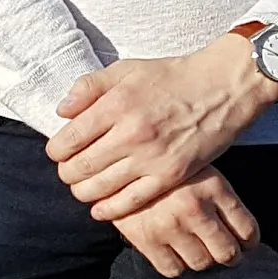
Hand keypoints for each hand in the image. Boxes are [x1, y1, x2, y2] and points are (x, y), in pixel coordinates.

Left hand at [46, 33, 277, 220]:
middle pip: (79, 168)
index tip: (59, 151)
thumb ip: (89, 87)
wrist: (221, 88)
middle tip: (68, 172)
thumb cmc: (171, 76)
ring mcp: (151, 157)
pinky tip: (100, 208)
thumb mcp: (126, 69)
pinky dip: (109, 209)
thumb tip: (62, 112)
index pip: (68, 140)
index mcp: (116, 104)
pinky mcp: (170, 175)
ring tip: (82, 187)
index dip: (56, 151)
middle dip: (66, 173)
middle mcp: (131, 133)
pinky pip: (130, 201)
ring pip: (99, 188)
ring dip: (82, 191)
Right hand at [110, 167, 258, 277]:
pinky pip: (173, 269)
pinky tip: (174, 251)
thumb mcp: (197, 168)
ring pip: (202, 263)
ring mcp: (170, 226)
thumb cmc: (163, 165)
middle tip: (224, 251)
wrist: (115, 161)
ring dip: (202, 259)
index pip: (247, 230)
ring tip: (196, 248)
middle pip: (227, 253)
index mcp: (213, 187)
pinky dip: (176, 265)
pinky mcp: (146, 239)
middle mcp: (195, 208)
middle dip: (230, 256)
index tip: (245, 243)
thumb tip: (243, 236)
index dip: (249, 242)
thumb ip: (218, 197)